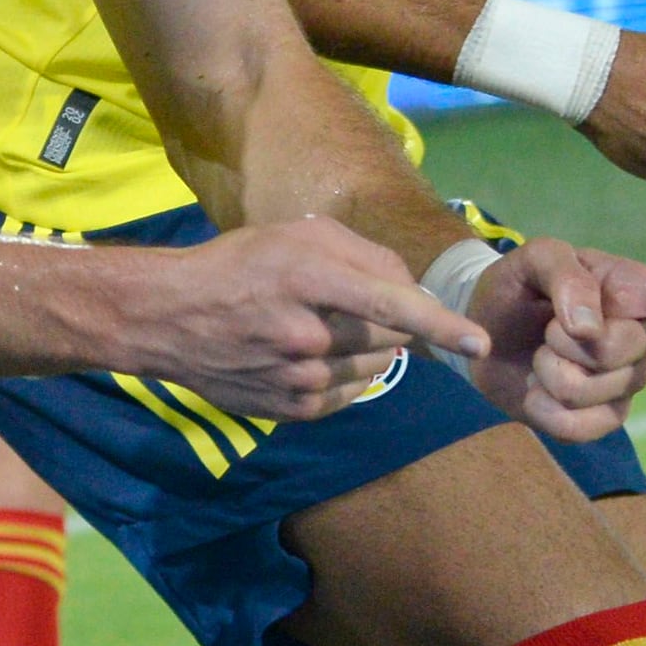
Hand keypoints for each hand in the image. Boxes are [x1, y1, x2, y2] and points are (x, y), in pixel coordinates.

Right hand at [129, 216, 492, 423]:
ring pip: (376, 369)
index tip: (478, 342)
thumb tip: (411, 287)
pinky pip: (350, 394)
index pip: (390, 304)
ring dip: (366, 352)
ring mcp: (299, 377)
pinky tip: (306, 358)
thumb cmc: (236, 265)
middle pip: (393, 337)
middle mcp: (306, 333)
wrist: (166, 317)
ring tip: (319, 332)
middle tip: (345, 307)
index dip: (440, 324)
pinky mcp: (293, 409)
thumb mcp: (292, 235)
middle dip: (387, 323)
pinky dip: (344, 376)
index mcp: (307, 278)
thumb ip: (360, 251)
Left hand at [458, 234, 645, 441]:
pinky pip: (579, 428)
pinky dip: (544, 410)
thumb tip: (590, 327)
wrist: (485, 329)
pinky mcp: (602, 418)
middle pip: (620, 352)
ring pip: (592, 391)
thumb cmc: (519, 286)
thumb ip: (564, 276)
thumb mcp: (531, 260)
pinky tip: (536, 392)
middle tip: (547, 326)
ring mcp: (626, 382)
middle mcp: (642, 339)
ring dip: (549, 371)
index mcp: (635, 291)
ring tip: (541, 353)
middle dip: (565, 340)